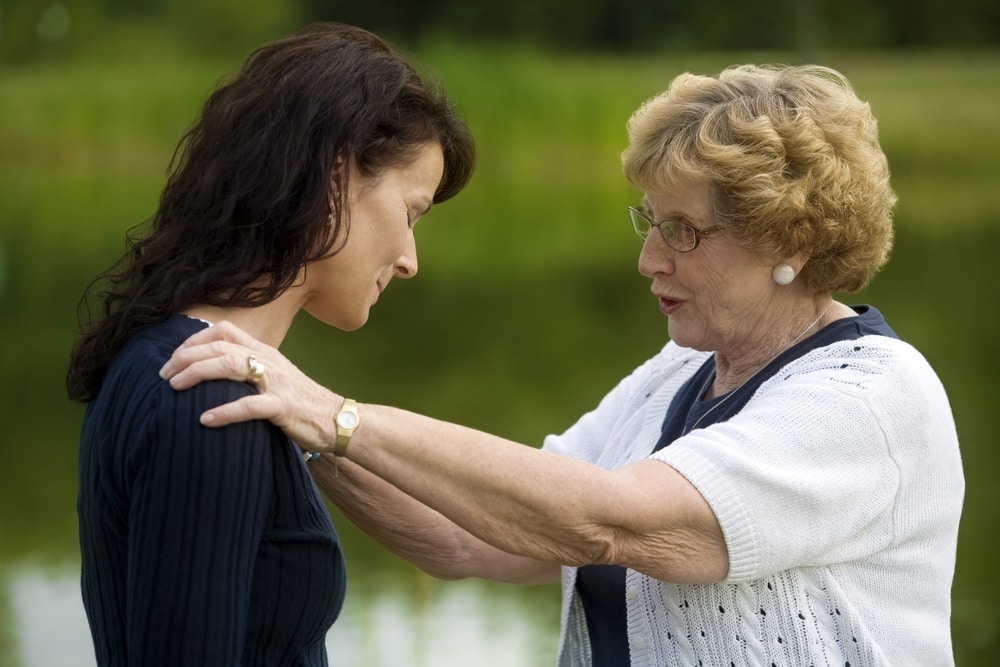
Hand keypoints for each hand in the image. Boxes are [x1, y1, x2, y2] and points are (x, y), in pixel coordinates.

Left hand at [159, 321, 340, 450]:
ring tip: (174, 387)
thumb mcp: (274, 377)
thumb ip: (249, 370)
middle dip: (186, 357)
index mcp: (266, 352)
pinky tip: (205, 420)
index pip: (224, 331)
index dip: (194, 340)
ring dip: (197, 374)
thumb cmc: (301, 403)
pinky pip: (250, 406)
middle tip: (163, 375)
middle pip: (220, 346)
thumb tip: (210, 372)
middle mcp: (270, 360)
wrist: (338, 419)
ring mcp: (277, 382)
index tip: (173, 359)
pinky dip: (224, 411)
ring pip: (231, 366)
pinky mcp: (284, 406)